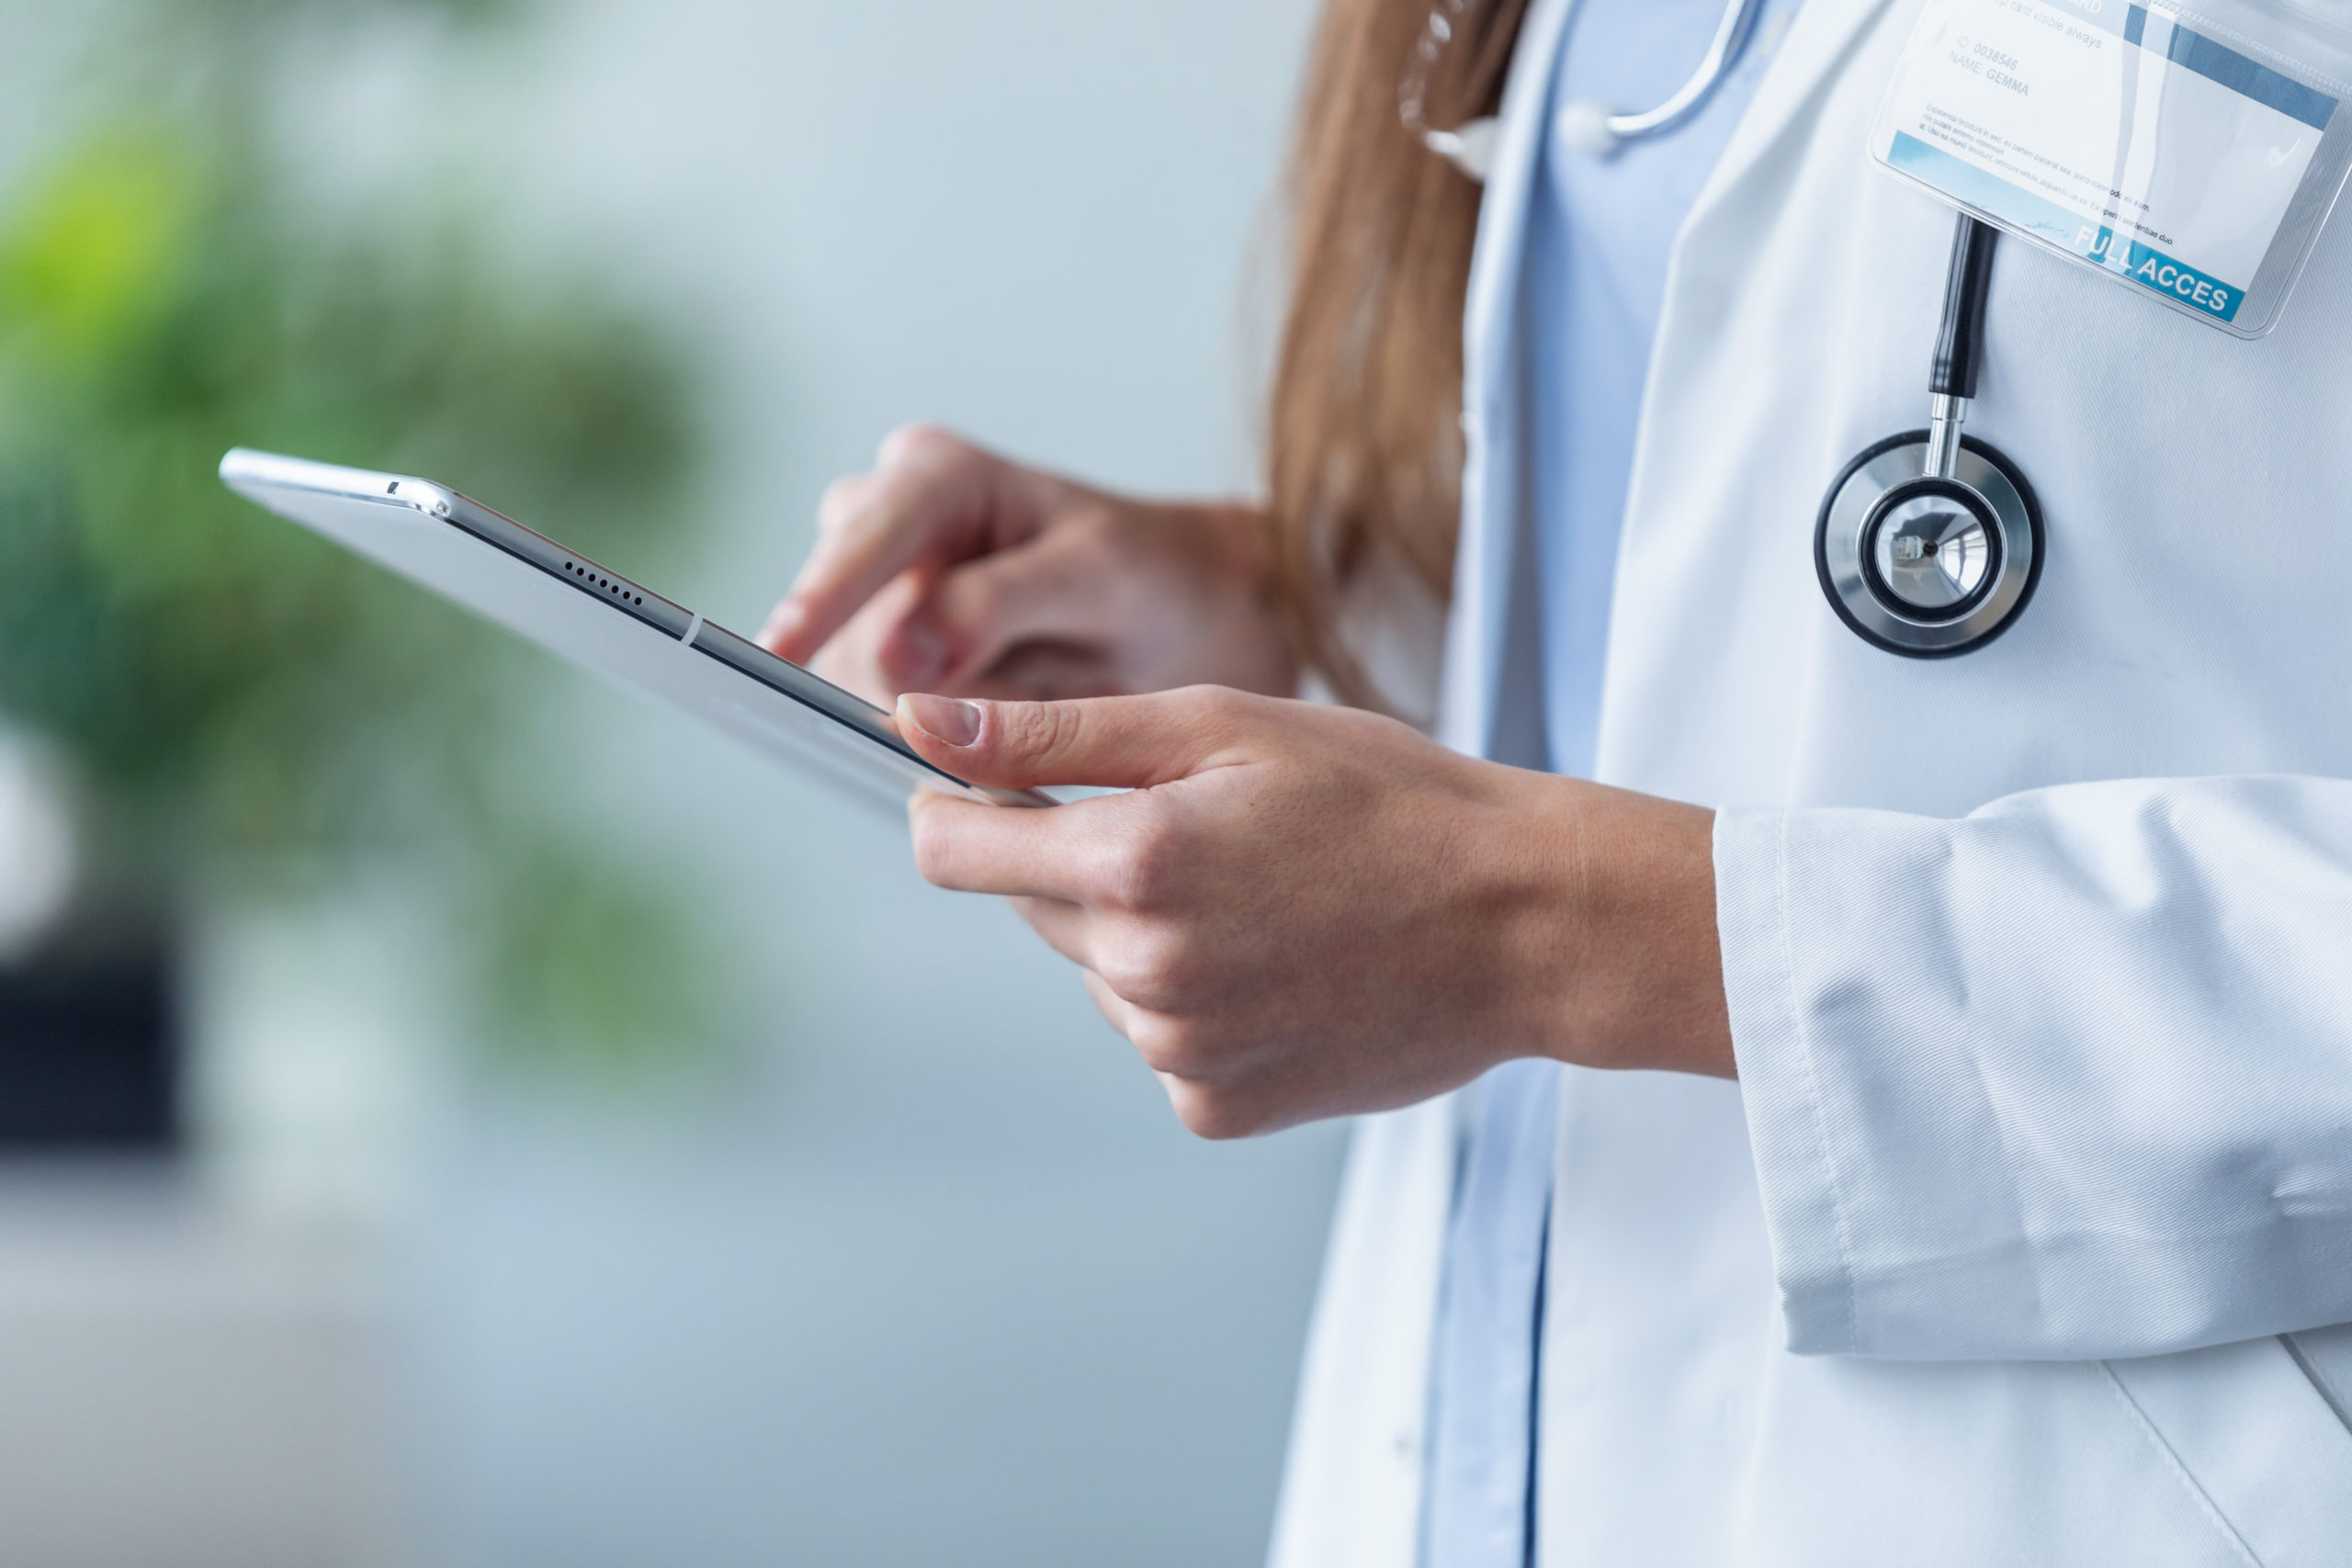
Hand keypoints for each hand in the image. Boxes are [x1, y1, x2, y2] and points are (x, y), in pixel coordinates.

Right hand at [760, 425, 1296, 706]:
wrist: (1181, 612)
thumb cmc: (1147, 577)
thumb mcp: (1093, 579)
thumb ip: (991, 607)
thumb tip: (894, 650)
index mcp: (935, 475)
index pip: (861, 539)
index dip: (820, 599)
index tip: (779, 655)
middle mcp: (885, 518)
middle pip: (847, 624)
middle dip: (911, 680)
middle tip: (1017, 688)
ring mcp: (876, 589)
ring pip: (857, 678)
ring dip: (935, 710)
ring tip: (1030, 684)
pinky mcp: (883, 653)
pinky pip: (881, 710)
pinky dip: (939, 730)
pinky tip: (1001, 706)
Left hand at [895, 686, 1733, 1138]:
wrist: (1526, 921)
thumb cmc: (1389, 801)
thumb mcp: (1221, 727)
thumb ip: (1053, 733)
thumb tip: (918, 723)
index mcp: (1132, 862)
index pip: (951, 850)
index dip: (954, 806)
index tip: (979, 785)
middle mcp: (1140, 973)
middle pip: (1033, 909)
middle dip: (1085, 862)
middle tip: (1208, 829)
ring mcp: (1178, 1053)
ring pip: (1100, 974)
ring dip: (1143, 934)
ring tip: (1265, 899)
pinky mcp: (1216, 1108)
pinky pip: (1157, 1040)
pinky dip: (1194, 1001)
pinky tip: (1279, 965)